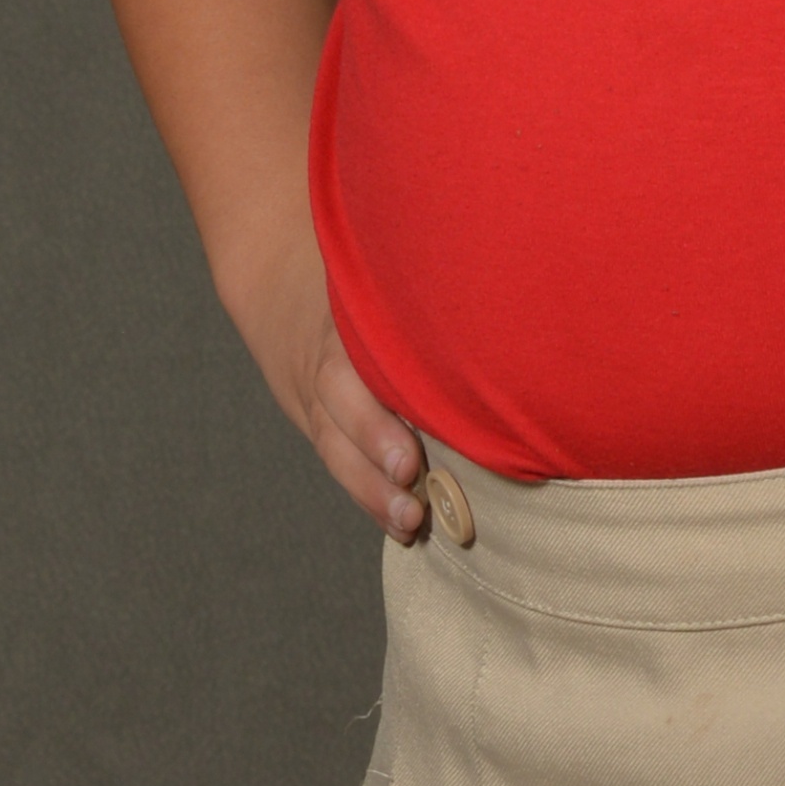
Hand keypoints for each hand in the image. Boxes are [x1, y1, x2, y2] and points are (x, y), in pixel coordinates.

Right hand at [237, 240, 428, 537]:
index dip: (378, 390)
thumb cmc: (355, 269)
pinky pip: (338, 459)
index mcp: (341, 313)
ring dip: (370, 487)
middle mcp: (324, 357)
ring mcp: (314, 397)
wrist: (277, 281)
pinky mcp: (317, 422)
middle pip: (341, 401)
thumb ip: (424, 276)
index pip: (355, 350)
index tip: (408, 425)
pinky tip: (404, 525)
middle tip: (408, 475)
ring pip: (335, 444)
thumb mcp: (374, 260)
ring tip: (408, 521)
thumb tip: (507, 266)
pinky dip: (368, 493)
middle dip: (373, 442)